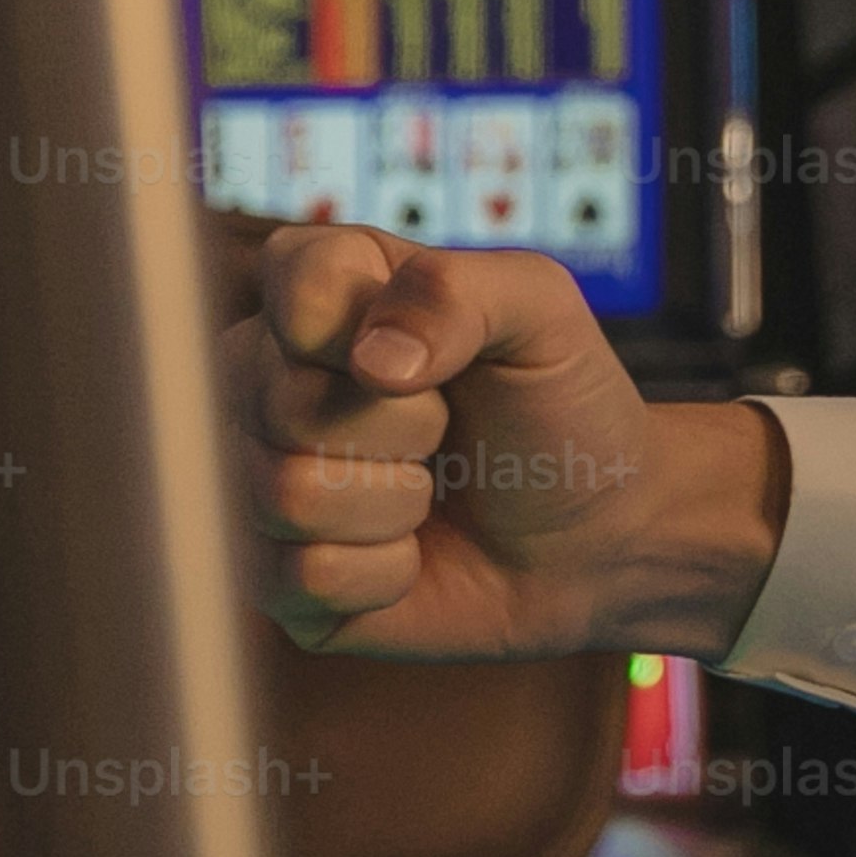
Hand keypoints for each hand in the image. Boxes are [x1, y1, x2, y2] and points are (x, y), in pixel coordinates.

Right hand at [221, 221, 786, 657]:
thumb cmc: (559, 410)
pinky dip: (387, 572)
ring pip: (289, 495)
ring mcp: (260, 475)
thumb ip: (456, 291)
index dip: (365, 329)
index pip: (293, 280)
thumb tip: (372, 359)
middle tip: (445, 432)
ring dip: (397, 504)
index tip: (433, 358)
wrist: (596, 535)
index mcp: (321, 290)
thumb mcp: (541, 312)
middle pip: (283, 402)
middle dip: (404, 428)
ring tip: (432, 492)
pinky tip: (413, 555)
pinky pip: (308, 575)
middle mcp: (267, 378)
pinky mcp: (274, 575)